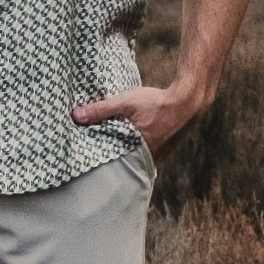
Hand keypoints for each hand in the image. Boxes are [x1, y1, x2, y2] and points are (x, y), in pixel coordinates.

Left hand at [70, 76, 215, 155]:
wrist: (187, 101)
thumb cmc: (157, 103)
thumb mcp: (126, 102)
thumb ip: (102, 109)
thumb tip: (77, 116)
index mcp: (136, 150)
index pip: (110, 161)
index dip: (96, 159)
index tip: (82, 158)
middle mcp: (146, 157)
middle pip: (120, 161)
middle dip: (106, 159)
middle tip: (88, 158)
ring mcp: (155, 155)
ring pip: (131, 157)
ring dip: (119, 153)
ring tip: (103, 150)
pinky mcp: (160, 149)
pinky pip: (141, 152)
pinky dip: (131, 149)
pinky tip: (124, 142)